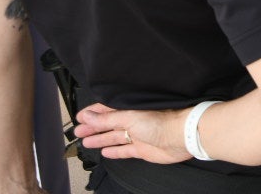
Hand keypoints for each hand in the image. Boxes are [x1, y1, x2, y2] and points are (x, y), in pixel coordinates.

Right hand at [74, 102, 189, 163]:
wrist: (182, 136)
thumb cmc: (163, 121)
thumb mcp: (129, 117)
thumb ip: (108, 118)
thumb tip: (88, 115)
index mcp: (131, 108)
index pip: (107, 109)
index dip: (93, 113)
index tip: (80, 117)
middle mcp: (134, 120)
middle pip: (108, 124)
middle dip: (93, 127)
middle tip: (78, 131)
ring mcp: (138, 135)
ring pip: (114, 137)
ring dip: (100, 139)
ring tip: (86, 142)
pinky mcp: (142, 148)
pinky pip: (124, 150)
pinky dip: (115, 151)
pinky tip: (105, 151)